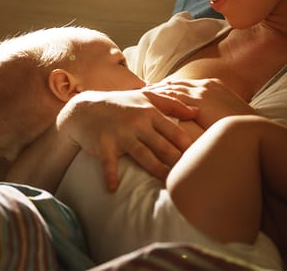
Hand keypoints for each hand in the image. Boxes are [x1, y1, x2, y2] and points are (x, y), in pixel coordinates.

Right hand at [56, 89, 196, 191]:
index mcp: (150, 112)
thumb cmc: (120, 104)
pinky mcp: (104, 144)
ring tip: (168, 185)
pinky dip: (111, 177)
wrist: (85, 108)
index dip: (190, 149)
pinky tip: (114, 189)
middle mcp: (138, 123)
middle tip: (191, 179)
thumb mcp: (145, 98)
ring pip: (144, 156)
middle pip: (164, 147)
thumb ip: (171, 103)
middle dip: (178, 163)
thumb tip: (196, 111)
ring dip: (157, 171)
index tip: (201, 162)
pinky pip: (109, 164)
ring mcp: (121, 134)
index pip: (176, 133)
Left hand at [143, 78, 255, 129]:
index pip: (185, 84)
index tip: (154, 90)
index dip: (168, 87)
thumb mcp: (226, 116)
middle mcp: (205, 85)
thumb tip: (202, 120)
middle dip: (157, 87)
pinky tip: (147, 103)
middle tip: (139, 91)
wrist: (255, 130)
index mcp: (213, 85)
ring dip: (154, 92)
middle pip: (174, 84)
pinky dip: (160, 99)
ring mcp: (202, 91)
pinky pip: (174, 98)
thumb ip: (212, 113)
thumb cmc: (242, 129)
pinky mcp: (199, 102)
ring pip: (171, 89)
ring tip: (138, 96)